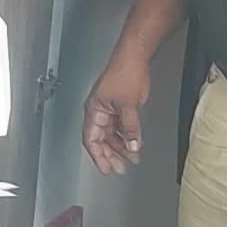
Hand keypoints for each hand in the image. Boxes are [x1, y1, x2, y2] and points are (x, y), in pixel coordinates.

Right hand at [83, 52, 150, 174]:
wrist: (135, 58)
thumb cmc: (124, 73)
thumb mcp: (128, 105)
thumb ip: (130, 128)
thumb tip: (132, 146)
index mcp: (94, 111)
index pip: (91, 139)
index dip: (97, 155)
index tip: (105, 168)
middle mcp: (99, 112)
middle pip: (101, 139)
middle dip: (110, 155)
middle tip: (119, 168)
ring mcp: (109, 109)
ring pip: (112, 135)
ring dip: (121, 147)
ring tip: (131, 158)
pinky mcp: (120, 107)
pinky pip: (121, 127)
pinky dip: (127, 137)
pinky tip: (134, 144)